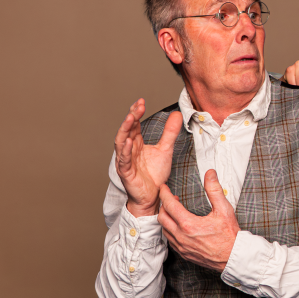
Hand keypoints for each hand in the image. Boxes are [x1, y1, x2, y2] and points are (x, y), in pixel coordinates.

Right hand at [114, 99, 181, 216]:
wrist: (154, 196)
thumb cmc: (155, 174)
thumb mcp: (166, 149)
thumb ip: (170, 132)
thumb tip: (177, 114)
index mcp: (136, 143)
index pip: (134, 124)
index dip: (136, 112)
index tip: (142, 101)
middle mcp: (128, 150)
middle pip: (127, 130)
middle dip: (131, 117)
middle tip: (138, 105)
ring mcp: (125, 161)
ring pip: (121, 142)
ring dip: (125, 129)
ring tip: (130, 117)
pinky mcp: (126, 172)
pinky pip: (124, 160)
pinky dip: (126, 150)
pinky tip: (129, 141)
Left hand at [157, 169, 239, 271]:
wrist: (233, 256)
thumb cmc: (229, 235)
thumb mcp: (224, 209)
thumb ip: (214, 189)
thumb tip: (210, 174)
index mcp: (189, 224)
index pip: (169, 204)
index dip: (164, 193)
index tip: (164, 188)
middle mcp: (182, 236)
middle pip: (162, 217)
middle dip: (163, 205)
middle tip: (170, 198)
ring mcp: (182, 246)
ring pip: (164, 230)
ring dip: (165, 218)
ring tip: (173, 211)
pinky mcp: (184, 254)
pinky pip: (170, 240)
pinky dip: (169, 231)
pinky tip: (176, 226)